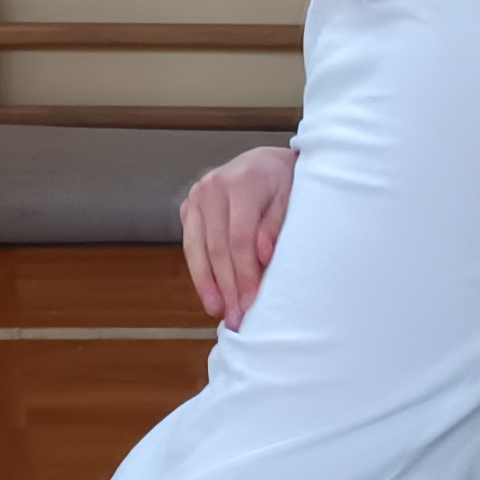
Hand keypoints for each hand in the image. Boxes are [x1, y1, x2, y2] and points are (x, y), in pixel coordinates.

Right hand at [182, 145, 296, 326]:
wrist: (265, 162)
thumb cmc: (283, 181)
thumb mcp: (291, 198)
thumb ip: (276, 225)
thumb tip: (262, 255)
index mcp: (241, 182)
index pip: (239, 238)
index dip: (244, 273)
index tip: (251, 301)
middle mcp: (212, 186)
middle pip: (217, 247)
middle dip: (227, 286)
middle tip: (236, 316)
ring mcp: (196, 196)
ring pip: (197, 249)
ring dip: (207, 284)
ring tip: (218, 311)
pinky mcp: (188, 206)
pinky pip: (191, 245)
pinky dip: (200, 271)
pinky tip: (210, 292)